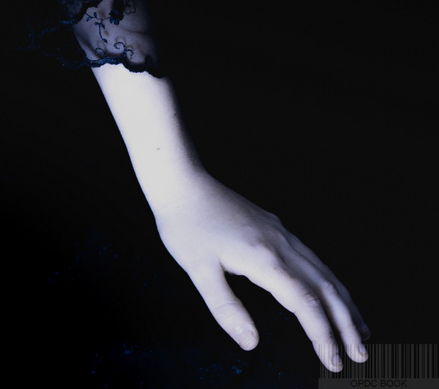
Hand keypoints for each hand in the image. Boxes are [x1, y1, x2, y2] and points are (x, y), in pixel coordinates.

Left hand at [149, 171, 369, 372]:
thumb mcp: (197, 270)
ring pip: (324, 271)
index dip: (323, 335)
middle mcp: (280, 244)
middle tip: (361, 354)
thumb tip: (251, 343)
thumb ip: (226, 309)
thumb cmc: (185, 223)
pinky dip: (330, 281)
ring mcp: (280, 233)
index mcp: (264, 258)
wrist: (180, 180)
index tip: (334, 360)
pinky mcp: (275, 227)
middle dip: (346, 323)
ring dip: (345, 302)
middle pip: (325, 288)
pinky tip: (331, 291)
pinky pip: (313, 258)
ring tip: (360, 329)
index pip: (305, 304)